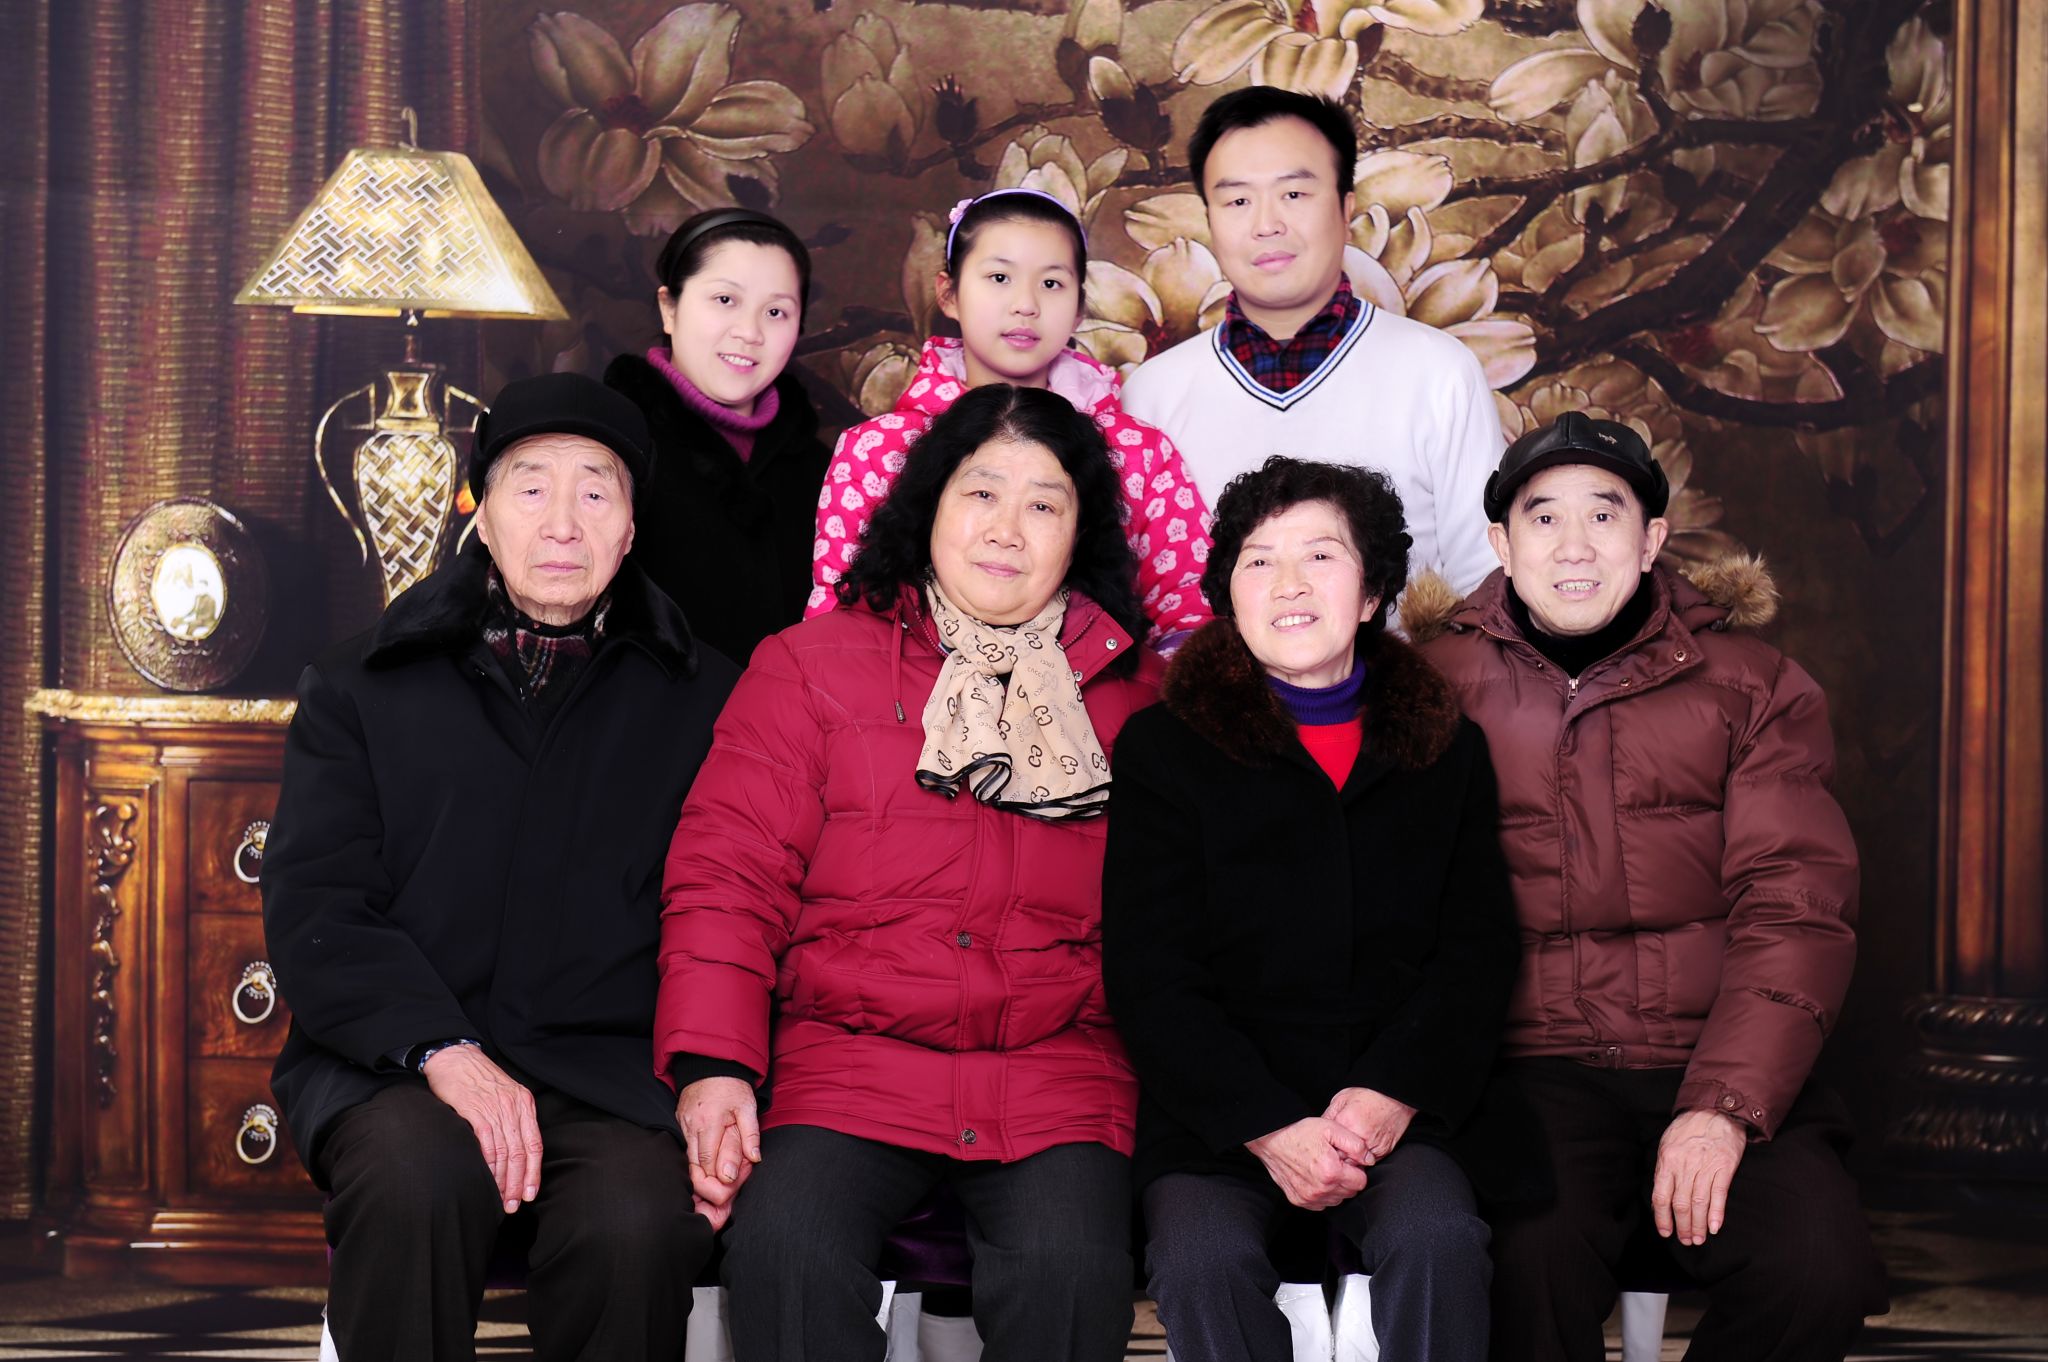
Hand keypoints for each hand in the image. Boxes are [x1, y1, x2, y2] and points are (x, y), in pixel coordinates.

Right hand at [422, 1045, 541, 1212]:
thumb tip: (515, 1151)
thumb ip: (512, 1118)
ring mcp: (495, 1108)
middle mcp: (514, 1106)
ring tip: (500, 1198)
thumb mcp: (504, 1094)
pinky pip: (487, 1144)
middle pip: (522, 1153)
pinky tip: (486, 1179)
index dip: (534, 1172)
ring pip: (505, 1152)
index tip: (531, 1193)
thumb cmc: (477, 1078)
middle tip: (513, 1204)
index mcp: (524, 1103)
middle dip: (519, 1183)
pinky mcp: (475, 1110)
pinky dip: (488, 1165)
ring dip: (503, 1180)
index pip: (535, 1144)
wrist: (454, 1057)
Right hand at [676, 1076, 760, 1198]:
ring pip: (686, 1163)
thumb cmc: (732, 1086)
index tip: (731, 1187)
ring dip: (701, 1177)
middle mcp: (691, 1127)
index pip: (707, 1162)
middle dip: (707, 1187)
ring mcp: (682, 1126)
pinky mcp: (680, 1126)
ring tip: (718, 1185)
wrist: (711, 1065)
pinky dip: (695, 1165)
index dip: (717, 1181)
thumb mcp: (748, 1107)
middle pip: (692, 1168)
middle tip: (725, 1194)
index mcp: (709, 1122)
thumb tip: (755, 1159)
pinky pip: (685, 1152)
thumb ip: (751, 1135)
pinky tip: (708, 1172)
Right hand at [1245, 1118, 1371, 1210]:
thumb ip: (1355, 1144)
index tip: (1346, 1160)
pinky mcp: (1299, 1200)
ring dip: (1335, 1187)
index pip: (1361, 1182)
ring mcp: (1308, 1197)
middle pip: (1349, 1192)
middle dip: (1347, 1178)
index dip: (1356, 1169)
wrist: (1271, 1139)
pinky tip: (1315, 1177)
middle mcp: (1320, 1189)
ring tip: (1324, 1169)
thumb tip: (1369, 1159)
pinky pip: (1321, 1204)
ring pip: (1336, 1200)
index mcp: (1331, 1172)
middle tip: (1335, 1162)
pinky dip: (1322, 1193)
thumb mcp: (1331, 1128)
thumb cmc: (1300, 1132)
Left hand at [1323, 1087, 1416, 1160]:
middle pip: (1341, 1157)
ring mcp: (1372, 1146)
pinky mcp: (1383, 1151)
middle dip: (1337, 1156)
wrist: (1394, 1098)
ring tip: (1349, 1150)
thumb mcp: (1341, 1099)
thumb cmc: (1368, 1096)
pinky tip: (1361, 1150)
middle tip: (1335, 1150)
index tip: (1324, 1147)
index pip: (1328, 1144)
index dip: (1325, 1147)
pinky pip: (1368, 1162)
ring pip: (1355, 1163)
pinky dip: (1363, 1159)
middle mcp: (1359, 1136)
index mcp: (1346, 1122)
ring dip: (1350, 1159)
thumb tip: (1317, 1130)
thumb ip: (1329, 1116)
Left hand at [1651, 1109, 1747, 1245]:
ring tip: (1697, 1239)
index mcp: (1667, 1160)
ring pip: (1699, 1202)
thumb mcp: (1668, 1144)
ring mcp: (1705, 1166)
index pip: (1661, 1196)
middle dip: (1682, 1226)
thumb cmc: (1689, 1129)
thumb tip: (1661, 1198)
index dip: (1662, 1218)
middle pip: (1681, 1203)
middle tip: (1685, 1241)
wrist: (1715, 1110)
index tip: (1666, 1232)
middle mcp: (1684, 1165)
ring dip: (1698, 1225)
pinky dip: (1716, 1213)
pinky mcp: (1724, 1167)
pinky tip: (1713, 1228)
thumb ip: (1665, 1170)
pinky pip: (1718, 1194)